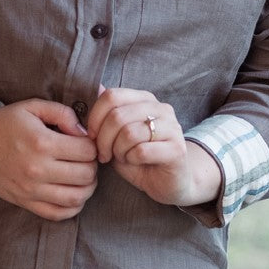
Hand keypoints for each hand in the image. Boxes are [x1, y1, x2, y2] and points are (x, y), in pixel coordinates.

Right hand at [0, 99, 97, 220]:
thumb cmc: (3, 124)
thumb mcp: (31, 107)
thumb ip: (62, 113)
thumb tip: (83, 132)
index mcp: (42, 143)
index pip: (87, 151)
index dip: (92, 145)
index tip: (84, 142)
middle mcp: (38, 170)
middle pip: (86, 175)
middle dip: (92, 165)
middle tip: (85, 159)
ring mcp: (32, 190)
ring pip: (77, 198)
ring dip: (87, 187)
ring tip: (82, 176)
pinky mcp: (26, 203)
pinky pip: (58, 214)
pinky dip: (73, 207)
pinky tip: (72, 193)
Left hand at [87, 86, 221, 207]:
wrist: (168, 181)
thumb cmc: (139, 157)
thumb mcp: (116, 135)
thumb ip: (107, 114)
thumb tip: (96, 87)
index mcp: (145, 99)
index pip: (112, 95)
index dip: (95, 117)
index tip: (92, 136)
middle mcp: (161, 109)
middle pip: (117, 115)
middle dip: (103, 139)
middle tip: (104, 154)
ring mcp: (172, 127)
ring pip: (129, 133)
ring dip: (118, 150)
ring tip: (121, 157)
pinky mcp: (177, 149)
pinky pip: (141, 151)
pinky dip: (131, 159)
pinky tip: (135, 162)